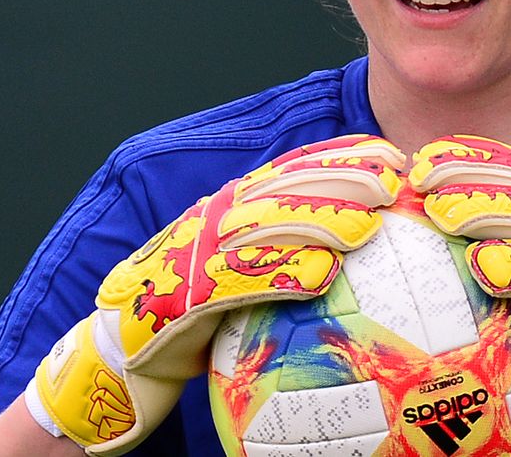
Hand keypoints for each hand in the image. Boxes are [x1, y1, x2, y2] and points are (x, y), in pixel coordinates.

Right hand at [25, 134, 404, 455]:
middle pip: (285, 190)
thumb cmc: (192, 315)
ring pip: (265, 230)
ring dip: (317, 222)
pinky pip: (237, 285)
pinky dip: (279, 278)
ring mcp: (196, 256)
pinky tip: (320, 277)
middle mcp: (216, 221)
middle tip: (390, 179)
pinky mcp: (183, 299)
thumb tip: (360, 244)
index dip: (341, 156)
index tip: (391, 154)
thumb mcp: (245, 272)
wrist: (120, 355)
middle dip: (339, 177)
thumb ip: (286, 250)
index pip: (293, 170)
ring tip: (365, 225)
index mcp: (233, 208)